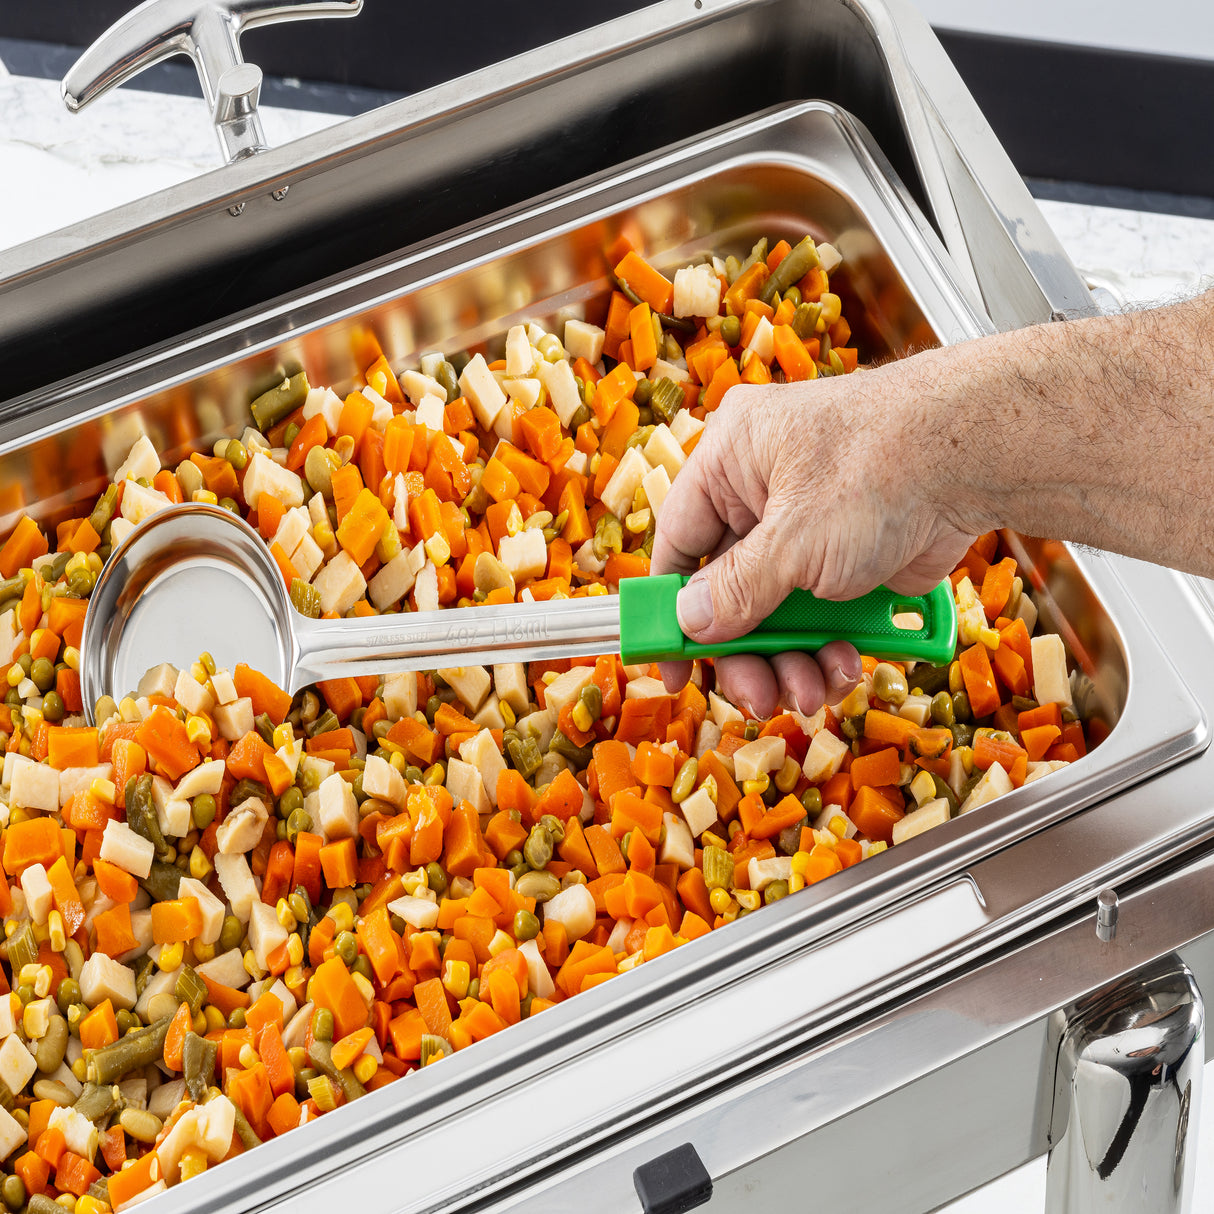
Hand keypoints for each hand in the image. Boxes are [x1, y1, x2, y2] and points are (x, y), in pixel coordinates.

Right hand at [651, 362, 977, 717]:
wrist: (978, 458)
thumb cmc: (881, 465)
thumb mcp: (794, 539)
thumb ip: (739, 589)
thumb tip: (691, 623)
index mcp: (731, 460)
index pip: (680, 543)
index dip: (671, 609)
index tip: (672, 664)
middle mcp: (764, 492)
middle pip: (730, 592)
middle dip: (747, 653)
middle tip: (757, 696)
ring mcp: (811, 527)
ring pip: (779, 614)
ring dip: (791, 661)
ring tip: (811, 690)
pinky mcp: (853, 558)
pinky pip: (823, 617)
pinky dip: (830, 648)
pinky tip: (845, 666)